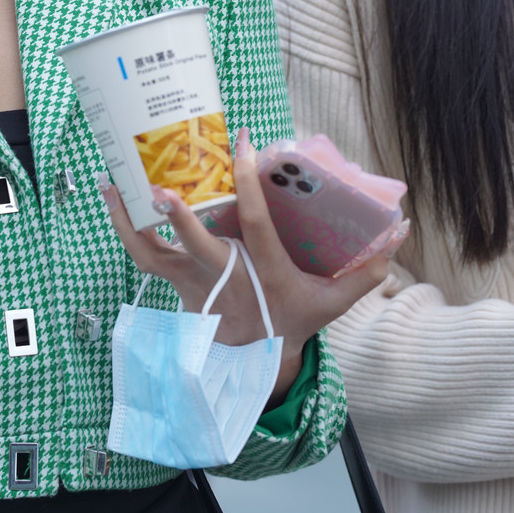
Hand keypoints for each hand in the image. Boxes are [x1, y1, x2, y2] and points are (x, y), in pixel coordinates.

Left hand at [100, 128, 404, 402]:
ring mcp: (194, 284)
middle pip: (197, 250)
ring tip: (111, 182)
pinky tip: (111, 197)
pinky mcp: (175, 284)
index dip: (248, 187)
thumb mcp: (335, 302)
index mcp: (265, 275)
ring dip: (129, 220)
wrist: (255, 364)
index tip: (244, 147)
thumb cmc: (295, 321)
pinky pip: (141, 255)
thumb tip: (402, 232)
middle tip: (162, 184)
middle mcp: (225, 280)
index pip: (256, 227)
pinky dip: (123, 228)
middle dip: (180, 219)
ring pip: (152, 253)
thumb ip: (368, 270)